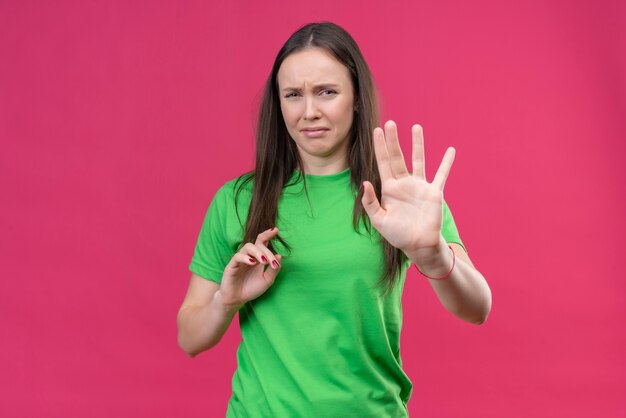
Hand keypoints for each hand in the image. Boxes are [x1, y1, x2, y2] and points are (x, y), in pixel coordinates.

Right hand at [219, 228, 281, 309]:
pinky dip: (246, 258)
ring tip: (264, 261)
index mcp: (258, 258)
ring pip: (247, 247)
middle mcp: (249, 256)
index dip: (268, 234)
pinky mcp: (231, 266)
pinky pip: (237, 256)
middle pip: (257, 245)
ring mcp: (240, 260)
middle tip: (273, 263)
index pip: (262, 242)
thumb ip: (273, 269)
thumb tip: (279, 255)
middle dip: (267, 252)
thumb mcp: (267, 280)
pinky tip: (252, 263)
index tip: (275, 230)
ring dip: (258, 252)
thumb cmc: (251, 289)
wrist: (237, 300)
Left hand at [361, 121, 454, 257]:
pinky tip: (450, 150)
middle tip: (390, 123)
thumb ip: (370, 202)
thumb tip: (365, 182)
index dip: (380, 147)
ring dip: (417, 144)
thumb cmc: (397, 235)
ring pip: (418, 160)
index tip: (377, 131)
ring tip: (416, 127)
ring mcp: (419, 186)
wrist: (419, 245)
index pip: (383, 163)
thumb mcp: (379, 220)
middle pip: (398, 157)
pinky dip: (446, 163)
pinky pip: (441, 174)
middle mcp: (404, 183)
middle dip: (393, 140)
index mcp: (389, 189)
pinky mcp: (434, 192)